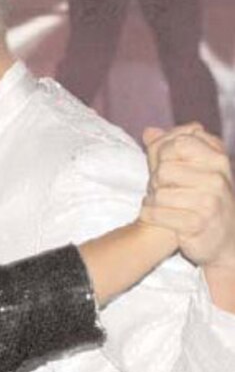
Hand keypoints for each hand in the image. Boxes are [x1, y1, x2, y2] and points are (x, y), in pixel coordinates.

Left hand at [141, 125, 234, 272]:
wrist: (223, 239)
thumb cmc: (202, 198)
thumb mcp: (191, 169)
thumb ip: (169, 148)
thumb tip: (148, 131)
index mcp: (218, 160)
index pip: (179, 143)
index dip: (163, 153)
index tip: (163, 164)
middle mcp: (217, 179)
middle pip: (164, 169)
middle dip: (155, 181)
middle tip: (160, 189)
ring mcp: (210, 202)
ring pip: (159, 193)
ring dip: (152, 200)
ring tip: (160, 203)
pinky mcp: (197, 224)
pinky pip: (158, 213)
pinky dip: (150, 214)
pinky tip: (154, 215)